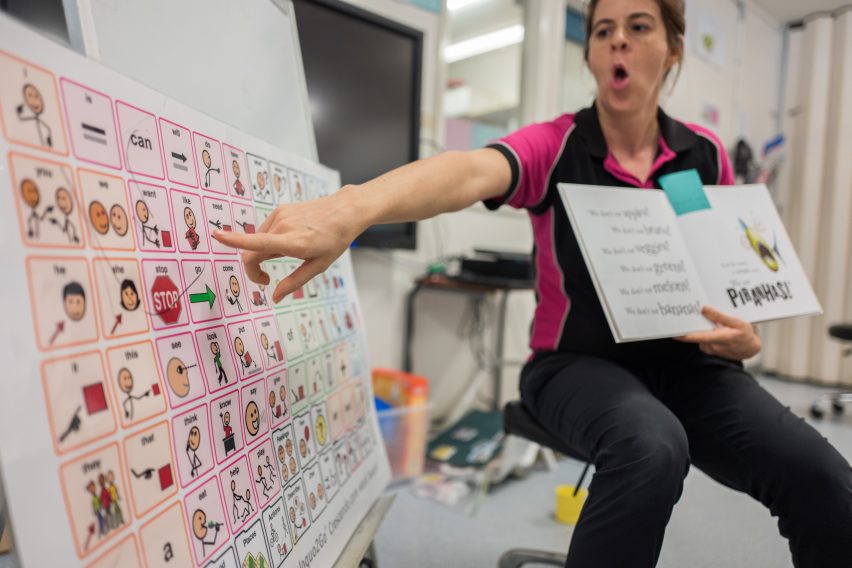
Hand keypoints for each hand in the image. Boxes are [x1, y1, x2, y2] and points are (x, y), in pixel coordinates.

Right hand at [212, 188, 364, 302]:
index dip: (234, 240)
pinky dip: (269, 241)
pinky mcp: (280, 209)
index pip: (258, 242)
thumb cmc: (335, 240)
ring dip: (264, 253)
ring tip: (290, 254)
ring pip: (258, 241)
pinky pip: (265, 230)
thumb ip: (295, 282)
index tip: (216, 236)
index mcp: (294, 243)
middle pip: (252, 251)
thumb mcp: (319, 266)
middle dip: (253, 269)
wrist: (345, 210)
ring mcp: (280, 216)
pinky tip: (290, 241)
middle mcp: (284, 227)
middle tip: (266, 281)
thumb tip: (274, 296)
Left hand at [674, 306, 760, 360]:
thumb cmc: (745, 335)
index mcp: (721, 338)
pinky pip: (702, 339)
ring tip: (703, 320)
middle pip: (696, 335)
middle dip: (690, 327)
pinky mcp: (708, 349)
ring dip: (699, 329)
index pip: (700, 337)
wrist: (749, 349)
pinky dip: (703, 333)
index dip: (686, 336)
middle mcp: (713, 346)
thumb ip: (719, 316)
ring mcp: (710, 349)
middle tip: (683, 317)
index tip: (674, 333)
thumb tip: (703, 309)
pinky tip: (710, 328)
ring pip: (699, 336)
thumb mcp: (736, 322)